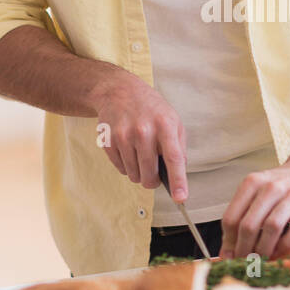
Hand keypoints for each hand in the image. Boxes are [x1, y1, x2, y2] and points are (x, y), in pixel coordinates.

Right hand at [93, 69, 186, 198]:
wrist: (119, 91)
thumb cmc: (151, 108)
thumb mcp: (173, 120)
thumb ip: (178, 147)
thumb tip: (179, 175)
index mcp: (165, 125)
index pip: (173, 158)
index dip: (178, 181)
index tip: (180, 198)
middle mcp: (143, 131)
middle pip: (149, 174)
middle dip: (153, 180)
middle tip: (154, 174)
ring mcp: (123, 136)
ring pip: (134, 175)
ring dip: (139, 173)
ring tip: (140, 156)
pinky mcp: (109, 141)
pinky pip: (121, 169)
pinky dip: (127, 166)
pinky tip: (129, 150)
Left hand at [220, 159, 289, 260]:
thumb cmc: (279, 187)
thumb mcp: (256, 193)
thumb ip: (240, 218)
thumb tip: (227, 253)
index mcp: (252, 183)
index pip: (231, 218)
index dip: (228, 242)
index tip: (230, 256)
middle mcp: (271, 187)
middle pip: (249, 225)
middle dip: (244, 249)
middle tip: (245, 262)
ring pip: (272, 228)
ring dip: (263, 249)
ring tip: (260, 259)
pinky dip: (284, 247)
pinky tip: (278, 252)